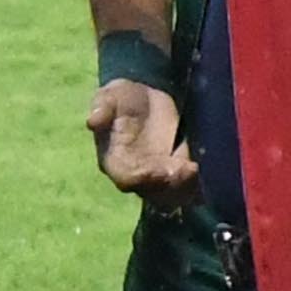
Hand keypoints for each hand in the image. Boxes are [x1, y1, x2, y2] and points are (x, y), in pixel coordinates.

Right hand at [85, 75, 193, 197]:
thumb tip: (92, 120)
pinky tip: (198, 171)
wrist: (144, 97)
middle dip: (168, 184)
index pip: (126, 177)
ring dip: (182, 187)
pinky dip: (192, 183)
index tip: (161, 170)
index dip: (143, 178)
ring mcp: (155, 175)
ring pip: (167, 194)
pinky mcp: (173, 170)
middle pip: (150, 190)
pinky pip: (182, 186)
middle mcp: (134, 173)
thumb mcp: (110, 96)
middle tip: (186, 170)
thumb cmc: (121, 98)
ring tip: (193, 170)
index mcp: (114, 160)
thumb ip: (102, 108)